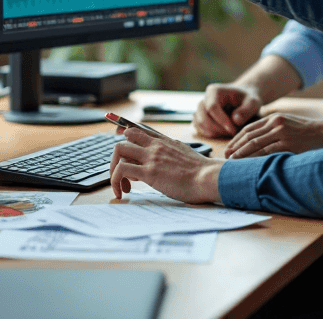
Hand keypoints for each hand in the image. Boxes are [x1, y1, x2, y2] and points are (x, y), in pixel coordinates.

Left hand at [109, 126, 223, 203]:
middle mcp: (156, 145)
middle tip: (120, 171)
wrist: (208, 178)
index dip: (125, 134)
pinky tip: (121, 192)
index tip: (120, 142)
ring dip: (114, 169)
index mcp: (165, 141)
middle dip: (117, 155)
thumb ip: (171, 153)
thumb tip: (164, 161)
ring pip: (119, 149)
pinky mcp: (149, 172)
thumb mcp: (185, 154)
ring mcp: (151, 157)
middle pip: (126, 137)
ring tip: (122, 186)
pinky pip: (121, 170)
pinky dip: (115, 181)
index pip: (140, 129)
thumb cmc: (201, 173)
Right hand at [194, 83, 262, 137]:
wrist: (243, 99)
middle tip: (233, 133)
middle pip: (203, 117)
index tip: (233, 131)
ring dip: (214, 132)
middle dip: (218, 129)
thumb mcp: (253, 102)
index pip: (212, 107)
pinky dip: (211, 133)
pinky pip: (200, 128)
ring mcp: (200, 109)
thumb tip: (235, 121)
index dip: (221, 121)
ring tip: (230, 132)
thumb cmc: (248, 99)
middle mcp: (204, 99)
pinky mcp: (200, 118)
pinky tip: (224, 132)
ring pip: (200, 124)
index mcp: (214, 91)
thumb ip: (246, 111)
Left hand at [224, 112, 322, 158]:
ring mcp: (281, 133)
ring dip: (241, 152)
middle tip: (226, 155)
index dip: (237, 138)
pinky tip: (248, 164)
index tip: (230, 147)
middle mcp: (276, 123)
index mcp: (274, 118)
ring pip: (255, 143)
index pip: (249, 128)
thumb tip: (259, 142)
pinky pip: (267, 151)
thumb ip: (274, 130)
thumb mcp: (289, 125)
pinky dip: (255, 158)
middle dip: (235, 146)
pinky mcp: (287, 143)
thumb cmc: (309, 132)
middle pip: (249, 135)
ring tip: (232, 161)